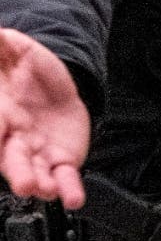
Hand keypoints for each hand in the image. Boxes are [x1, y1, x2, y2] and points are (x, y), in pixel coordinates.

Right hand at [0, 29, 88, 209]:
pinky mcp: (62, 159)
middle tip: (22, 184)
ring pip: (35, 172)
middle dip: (16, 172)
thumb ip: (1, 43)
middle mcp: (14, 139)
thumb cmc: (25, 71)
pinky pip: (64, 177)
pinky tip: (72, 197)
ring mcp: (38, 152)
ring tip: (43, 190)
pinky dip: (68, 189)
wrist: (55, 85)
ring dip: (39, 184)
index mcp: (0, 113)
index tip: (2, 132)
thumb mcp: (12, 49)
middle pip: (10, 158)